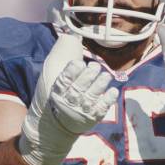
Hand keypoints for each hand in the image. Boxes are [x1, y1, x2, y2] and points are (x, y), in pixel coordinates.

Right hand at [19, 34, 117, 164]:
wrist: (55, 130)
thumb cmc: (56, 100)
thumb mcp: (52, 83)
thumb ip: (62, 62)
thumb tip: (70, 35)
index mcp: (57, 93)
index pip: (64, 81)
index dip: (72, 72)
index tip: (78, 63)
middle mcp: (68, 102)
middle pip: (79, 88)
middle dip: (88, 76)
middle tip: (95, 66)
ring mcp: (80, 111)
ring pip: (91, 97)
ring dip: (100, 85)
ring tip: (106, 75)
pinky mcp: (91, 118)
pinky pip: (101, 109)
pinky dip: (108, 100)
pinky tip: (113, 90)